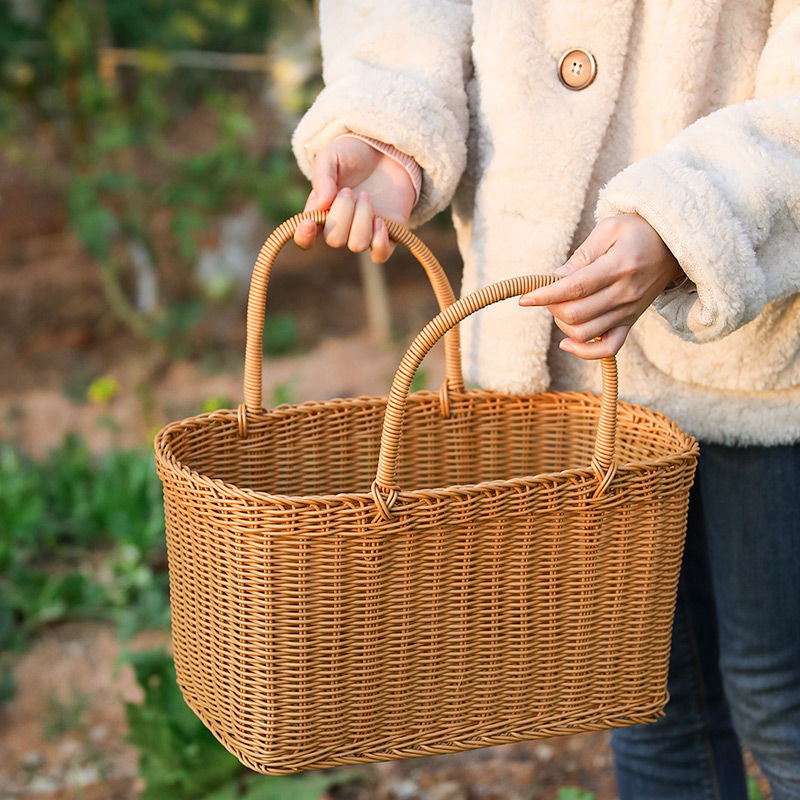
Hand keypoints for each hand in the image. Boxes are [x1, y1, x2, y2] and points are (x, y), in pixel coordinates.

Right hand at [293, 137, 416, 261]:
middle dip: (342, 214)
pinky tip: (381, 220)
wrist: (385, 149)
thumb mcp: (331, 157)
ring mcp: (364, 232)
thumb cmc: (353, 154)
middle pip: (334, 239)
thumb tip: (322, 204)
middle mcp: (340, 227)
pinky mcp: (387, 234)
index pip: (305, 238)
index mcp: (320, 212)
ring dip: (362, 220)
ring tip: (366, 197)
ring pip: (357, 245)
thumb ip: (323, 177)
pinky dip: (379, 240)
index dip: (304, 237)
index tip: (310, 223)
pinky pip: (380, 254)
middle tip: (350, 190)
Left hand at [519, 213, 683, 358]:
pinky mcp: (630, 322)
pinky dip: (584, 351)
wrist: (674, 244)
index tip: (525, 298)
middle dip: (552, 307)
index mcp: (619, 266)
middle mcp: (625, 293)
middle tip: (548, 293)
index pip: (575, 288)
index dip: (546, 295)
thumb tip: (555, 279)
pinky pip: (608, 349)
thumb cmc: (638, 231)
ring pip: (585, 334)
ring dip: (562, 324)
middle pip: (576, 314)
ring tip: (560, 307)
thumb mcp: (609, 229)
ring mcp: (629, 312)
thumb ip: (581, 256)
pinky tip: (567, 341)